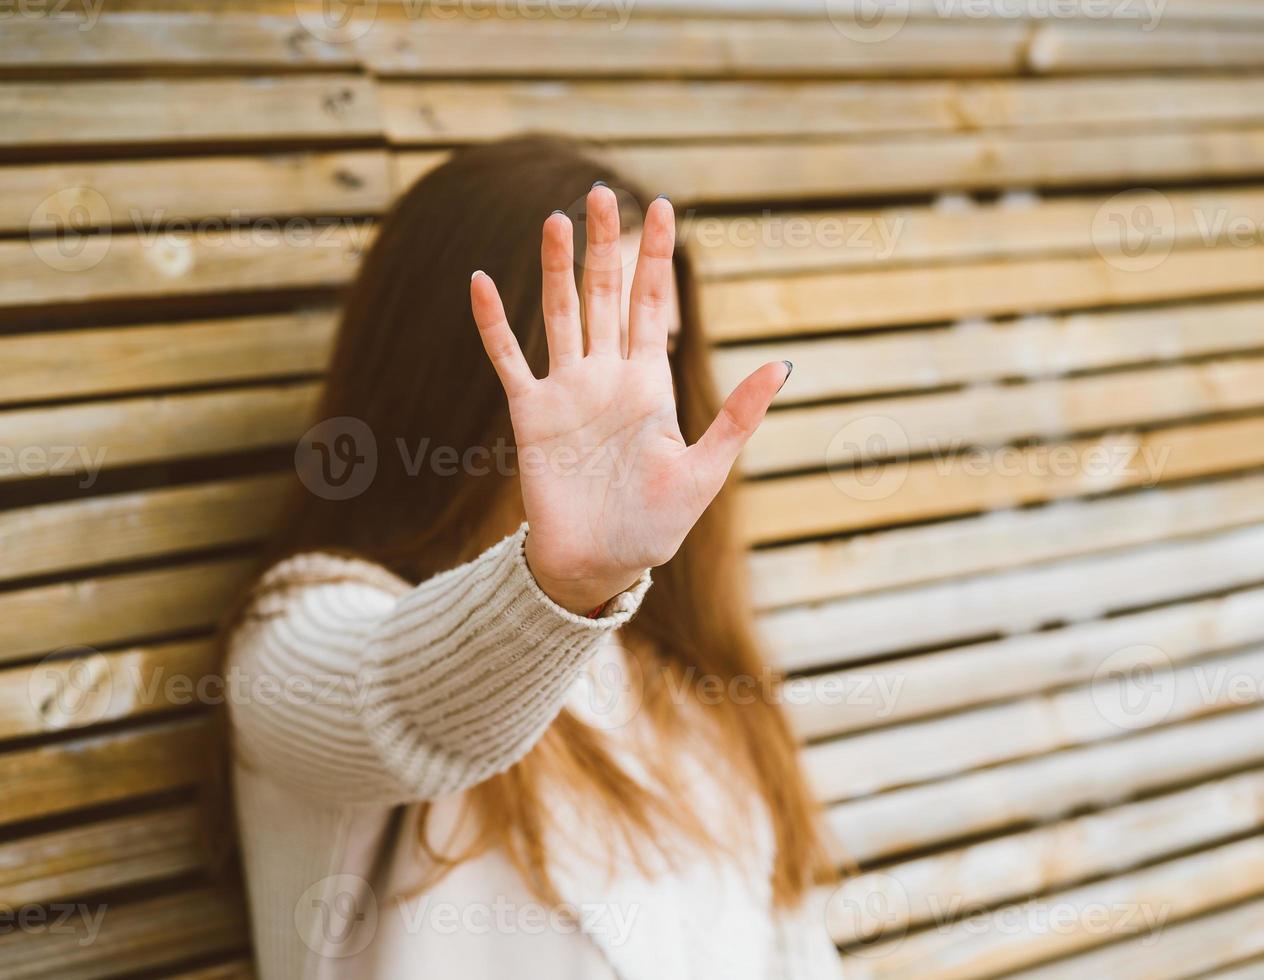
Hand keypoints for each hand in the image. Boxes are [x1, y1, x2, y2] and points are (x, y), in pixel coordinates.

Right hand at [469, 187, 790, 613]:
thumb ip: (738, 417)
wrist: (599, 564)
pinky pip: (509, 358)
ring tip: (553, 219)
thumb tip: (781, 365)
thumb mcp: (705, 471)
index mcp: (651, 385)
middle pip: (607, 295)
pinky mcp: (531, 413)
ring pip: (561, 313)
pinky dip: (494, 322)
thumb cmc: (654, 526)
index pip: (656, 305)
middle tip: (602, 192)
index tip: (663, 206)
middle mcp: (608, 377)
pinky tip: (481, 281)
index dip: (658, 257)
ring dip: (555, 268)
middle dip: (606, 245)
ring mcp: (567, 391)